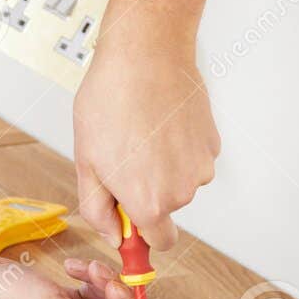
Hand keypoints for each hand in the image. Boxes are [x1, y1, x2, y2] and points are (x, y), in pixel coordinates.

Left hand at [72, 40, 220, 250]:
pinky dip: (177, 146)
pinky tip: (159, 122)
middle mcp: (182, 190)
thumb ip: (97, 208)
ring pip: (180, 180)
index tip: (131, 224)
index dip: (141, 234)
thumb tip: (112, 232)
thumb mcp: (86, 161)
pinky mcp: (212, 142)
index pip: (158, 243)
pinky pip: (192, 157)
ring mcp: (201, 166)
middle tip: (122, 155)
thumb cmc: (111, 100)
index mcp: (149, 202)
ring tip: (139, 131)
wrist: (144, 54)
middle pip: (166, 208)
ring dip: (162, 166)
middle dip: (146, 191)